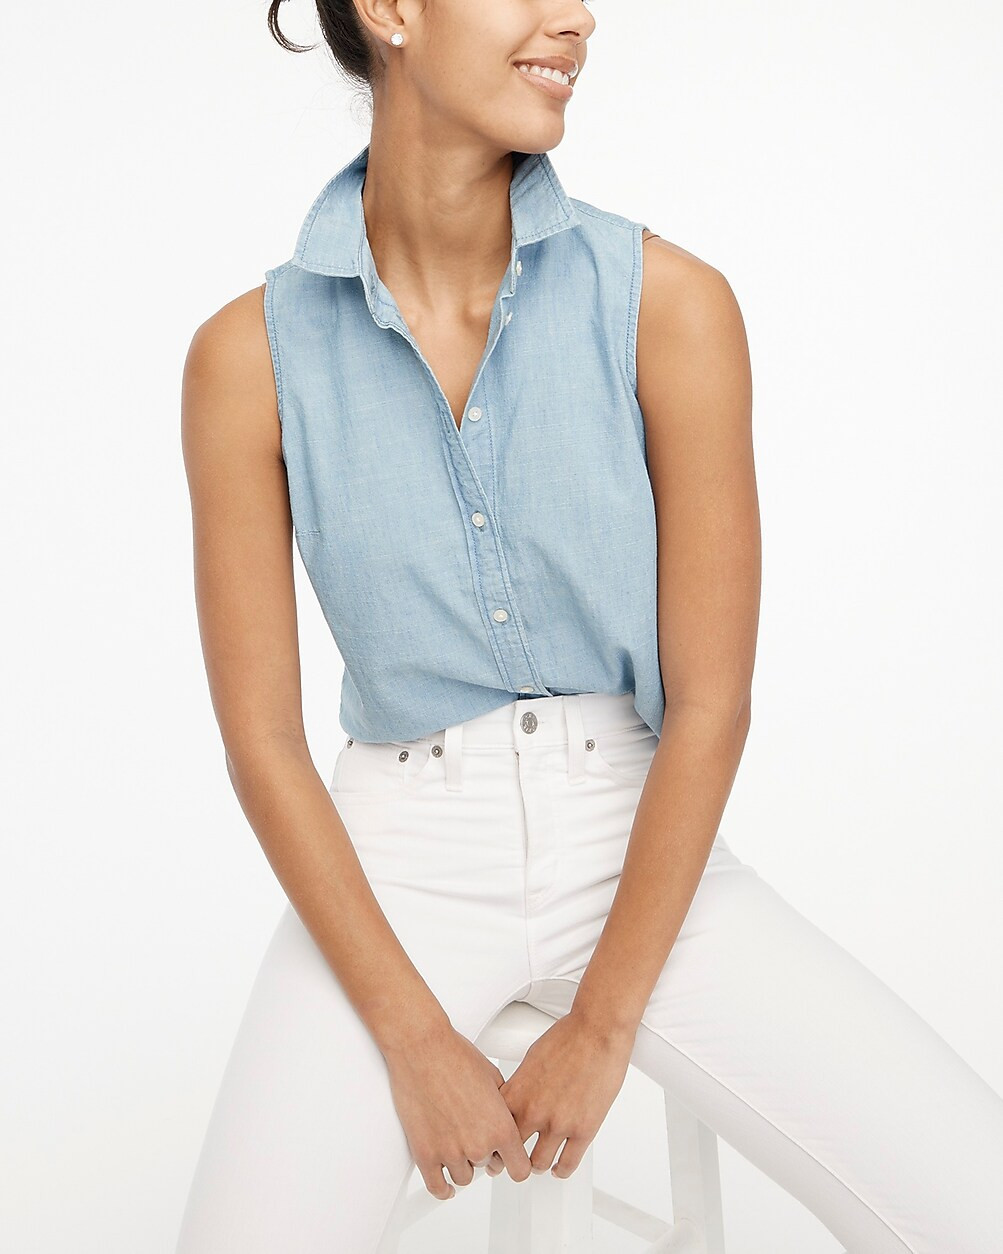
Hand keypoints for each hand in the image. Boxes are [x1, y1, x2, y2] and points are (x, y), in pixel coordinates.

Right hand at [384, 1023, 532, 1199]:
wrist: (422, 1049)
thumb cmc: (455, 1057)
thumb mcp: (494, 1078)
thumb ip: (505, 1108)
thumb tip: (508, 1120)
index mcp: (501, 1127)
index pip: (520, 1169)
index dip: (515, 1164)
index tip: (510, 1161)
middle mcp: (478, 1145)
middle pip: (489, 1168)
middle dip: (485, 1153)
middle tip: (474, 1132)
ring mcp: (451, 1152)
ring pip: (463, 1177)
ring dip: (462, 1163)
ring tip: (456, 1140)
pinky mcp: (425, 1154)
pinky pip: (437, 1186)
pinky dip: (443, 1189)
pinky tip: (446, 1185)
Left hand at [492, 1010, 636, 1178]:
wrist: (597, 1031)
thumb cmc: (567, 1038)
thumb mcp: (531, 1059)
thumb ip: (521, 1086)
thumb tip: (516, 1100)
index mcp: (517, 1092)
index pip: (493, 1128)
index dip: (492, 1140)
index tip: (493, 1146)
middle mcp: (533, 1111)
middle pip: (511, 1151)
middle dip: (509, 1159)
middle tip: (510, 1162)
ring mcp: (559, 1123)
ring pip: (538, 1164)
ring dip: (536, 1166)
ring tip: (536, 1164)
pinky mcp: (584, 1130)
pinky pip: (567, 1163)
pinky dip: (561, 1170)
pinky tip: (559, 1167)